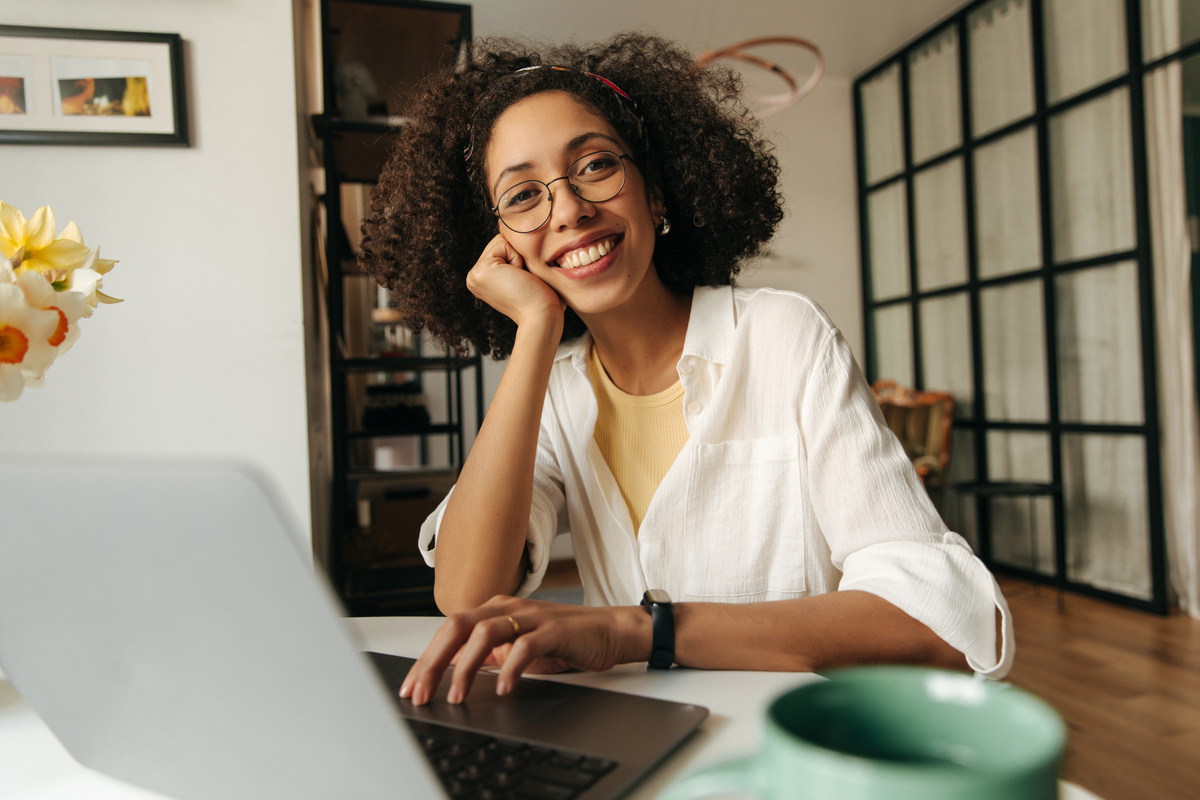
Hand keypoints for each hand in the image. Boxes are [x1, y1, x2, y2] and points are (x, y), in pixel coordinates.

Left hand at [398, 595, 649, 705]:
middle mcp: (507, 608)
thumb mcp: (516, 647)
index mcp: (494, 610)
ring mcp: (530, 617)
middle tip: (421, 692)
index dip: (426, 659)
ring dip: (465, 667)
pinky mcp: (554, 630)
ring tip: (458, 695)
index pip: (449, 630)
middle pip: (458, 626)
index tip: (411, 687)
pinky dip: (510, 668)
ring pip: (485, 634)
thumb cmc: (563, 640)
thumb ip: (487, 654)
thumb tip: (454, 673)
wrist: (608, 631)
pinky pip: (525, 646)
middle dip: (434, 662)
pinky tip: (504, 687)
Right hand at [466, 234, 564, 328]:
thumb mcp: (520, 276)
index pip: (500, 248)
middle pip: (499, 242)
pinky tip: (518, 278)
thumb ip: (511, 259)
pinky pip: (503, 244)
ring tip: (520, 281)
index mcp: (481, 279)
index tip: (522, 282)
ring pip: (500, 241)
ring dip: (517, 258)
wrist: (541, 317)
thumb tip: (513, 235)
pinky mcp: (480, 271)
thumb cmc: (541, 299)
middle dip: (517, 256)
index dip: (518, 258)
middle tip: (522, 281)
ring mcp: (474, 275)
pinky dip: (517, 259)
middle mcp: (473, 277)